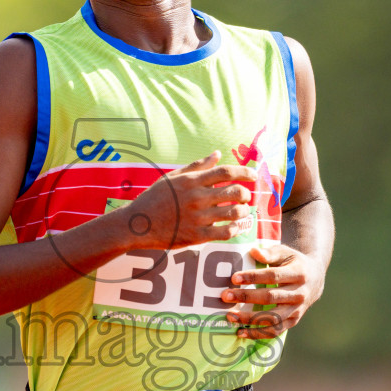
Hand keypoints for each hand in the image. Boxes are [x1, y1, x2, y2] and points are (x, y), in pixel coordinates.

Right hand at [119, 152, 257, 250]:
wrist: (137, 224)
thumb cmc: (155, 198)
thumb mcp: (173, 177)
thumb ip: (197, 166)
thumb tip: (218, 153)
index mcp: (191, 181)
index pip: (226, 172)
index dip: (244, 171)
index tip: (253, 175)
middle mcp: (196, 198)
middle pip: (235, 191)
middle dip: (247, 193)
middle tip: (246, 196)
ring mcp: (197, 218)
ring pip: (234, 212)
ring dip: (244, 211)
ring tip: (243, 211)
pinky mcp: (196, 236)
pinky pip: (225, 232)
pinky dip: (236, 229)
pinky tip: (236, 226)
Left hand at [221, 241, 321, 338]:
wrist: (315, 279)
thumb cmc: (294, 263)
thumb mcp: (285, 253)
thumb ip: (269, 253)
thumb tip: (253, 252)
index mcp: (299, 273)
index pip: (273, 276)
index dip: (253, 277)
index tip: (234, 278)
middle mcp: (300, 294)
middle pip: (270, 298)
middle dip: (246, 297)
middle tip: (226, 296)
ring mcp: (297, 310)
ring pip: (272, 318)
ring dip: (249, 319)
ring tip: (230, 316)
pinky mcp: (293, 321)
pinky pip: (275, 331)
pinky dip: (257, 334)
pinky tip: (240, 332)